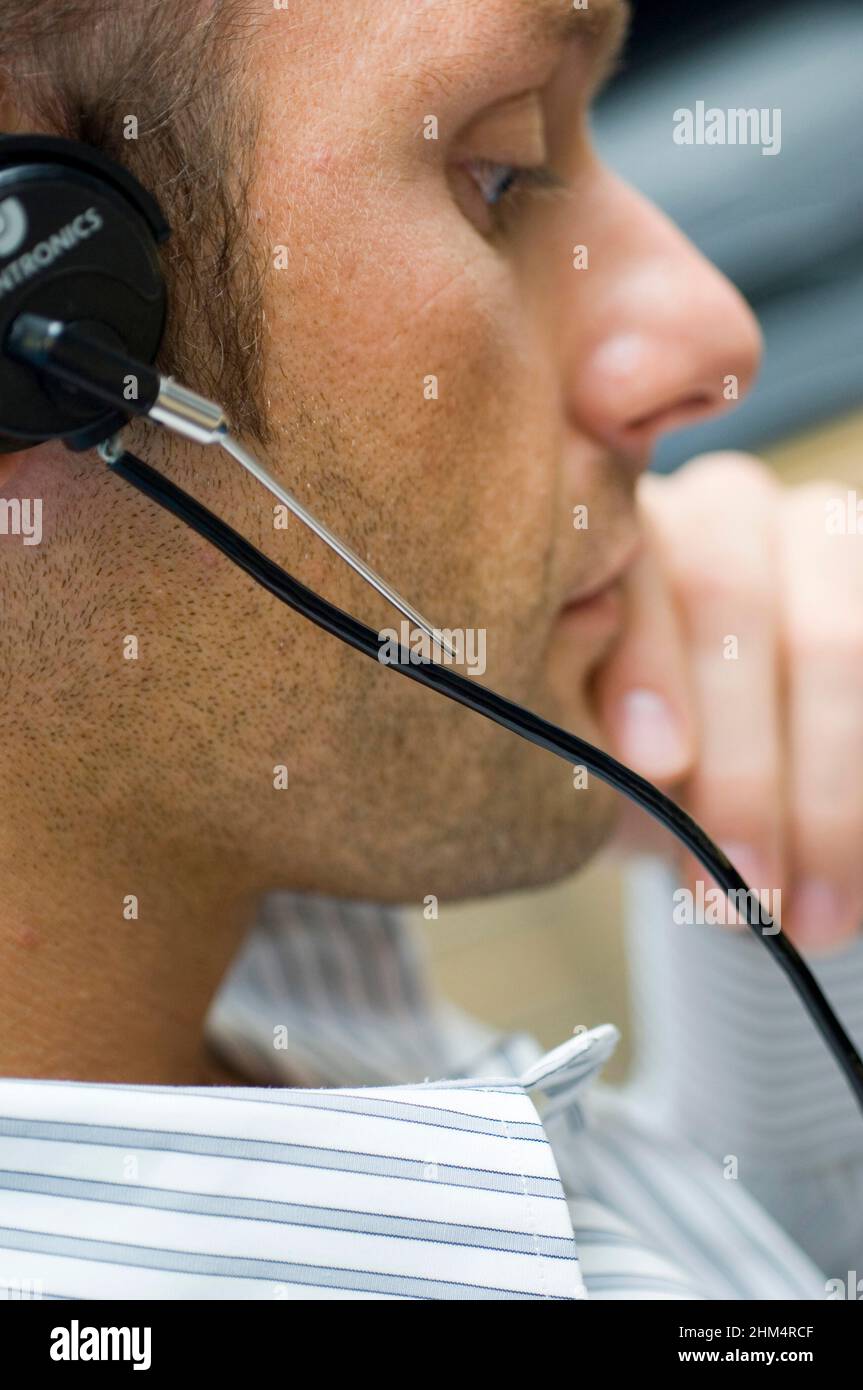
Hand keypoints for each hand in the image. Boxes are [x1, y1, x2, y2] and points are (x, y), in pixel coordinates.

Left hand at [594, 452, 862, 952]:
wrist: (698, 784)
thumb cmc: (617, 750)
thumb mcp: (577, 739)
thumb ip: (572, 704)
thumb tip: (608, 694)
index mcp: (618, 524)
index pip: (634, 567)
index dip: (649, 664)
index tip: (654, 764)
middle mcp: (724, 510)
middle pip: (736, 602)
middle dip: (743, 764)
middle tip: (741, 887)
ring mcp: (819, 539)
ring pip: (836, 638)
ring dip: (829, 795)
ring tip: (810, 920)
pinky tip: (850, 881)